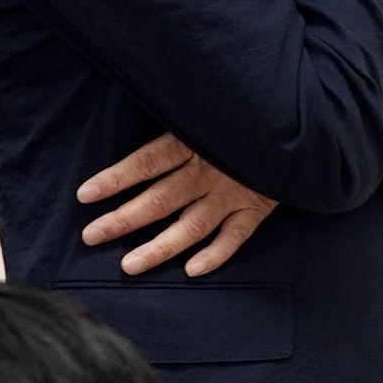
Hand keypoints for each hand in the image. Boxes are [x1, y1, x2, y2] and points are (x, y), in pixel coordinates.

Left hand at [78, 133, 278, 276]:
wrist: (297, 129)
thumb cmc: (240, 117)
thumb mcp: (205, 112)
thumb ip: (177, 123)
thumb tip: (139, 125)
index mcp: (193, 143)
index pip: (147, 163)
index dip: (116, 179)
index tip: (86, 195)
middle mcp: (210, 171)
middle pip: (161, 198)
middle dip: (124, 218)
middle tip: (92, 235)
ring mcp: (234, 193)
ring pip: (192, 225)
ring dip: (161, 246)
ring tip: (130, 265)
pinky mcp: (257, 208)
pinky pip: (236, 236)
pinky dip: (216, 254)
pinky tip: (193, 270)